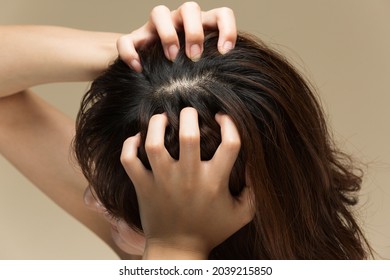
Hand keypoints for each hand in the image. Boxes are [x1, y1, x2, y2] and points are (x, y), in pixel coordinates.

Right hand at [117, 2, 236, 71]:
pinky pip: (127, 38)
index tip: (224, 52)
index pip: (221, 15)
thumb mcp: (203, 71)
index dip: (227, 29)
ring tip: (171, 57)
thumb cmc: (186, 74)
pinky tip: (138, 68)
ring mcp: (156, 28)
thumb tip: (229, 90)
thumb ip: (214, 71)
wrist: (152, 73)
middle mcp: (179, 22)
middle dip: (194, 31)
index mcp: (202, 27)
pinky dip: (131, 51)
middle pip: (190, 8)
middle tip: (195, 56)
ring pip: (159, 12)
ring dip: (167, 34)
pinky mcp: (135, 39)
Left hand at [120, 107, 253, 258]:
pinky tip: (138, 139)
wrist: (177, 251)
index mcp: (215, 181)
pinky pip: (129, 159)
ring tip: (163, 119)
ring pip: (154, 143)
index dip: (230, 124)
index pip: (230, 143)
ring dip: (157, 124)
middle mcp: (189, 177)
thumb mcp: (241, 214)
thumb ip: (253, 191)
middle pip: (189, 134)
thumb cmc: (210, 230)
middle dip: (190, 115)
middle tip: (189, 112)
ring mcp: (163, 181)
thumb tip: (253, 164)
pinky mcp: (143, 186)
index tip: (221, 118)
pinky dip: (130, 145)